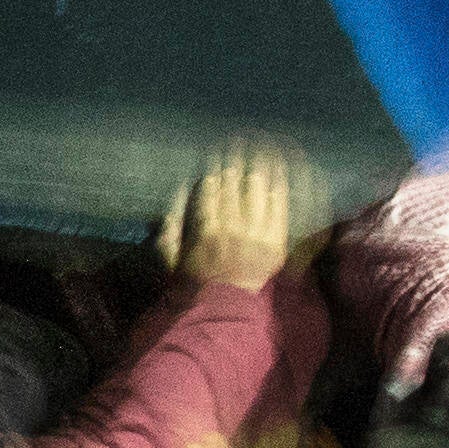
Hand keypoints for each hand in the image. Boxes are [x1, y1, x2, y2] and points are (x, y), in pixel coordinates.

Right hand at [163, 137, 307, 286]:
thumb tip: (171, 204)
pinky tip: (279, 171)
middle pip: (234, 184)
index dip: (214, 168)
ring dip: (258, 164)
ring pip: (257, 190)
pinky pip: (278, 206)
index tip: (215, 152)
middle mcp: (231, 226)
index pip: (210, 189)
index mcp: (204, 228)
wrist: (225, 307)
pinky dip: (278, 186)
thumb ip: (168, 231)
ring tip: (261, 145)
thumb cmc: (194, 285)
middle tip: (239, 140)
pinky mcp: (275, 239)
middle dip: (236, 159)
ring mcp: (255, 232)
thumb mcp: (170, 259)